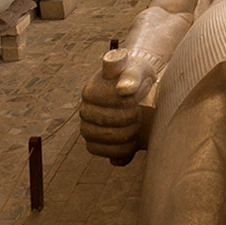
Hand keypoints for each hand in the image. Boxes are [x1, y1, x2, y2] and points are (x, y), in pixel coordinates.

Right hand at [80, 49, 155, 163]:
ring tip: (138, 125)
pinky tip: (134, 141)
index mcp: (90, 92)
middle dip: (130, 120)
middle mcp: (85, 111)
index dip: (129, 103)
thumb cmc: (137, 77)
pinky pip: (106, 154)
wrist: (139, 90)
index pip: (109, 104)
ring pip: (104, 142)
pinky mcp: (97, 144)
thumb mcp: (137, 70)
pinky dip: (123, 151)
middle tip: (140, 112)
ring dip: (127, 136)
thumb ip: (131, 76)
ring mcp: (89, 128)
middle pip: (106, 125)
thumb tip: (124, 89)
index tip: (138, 96)